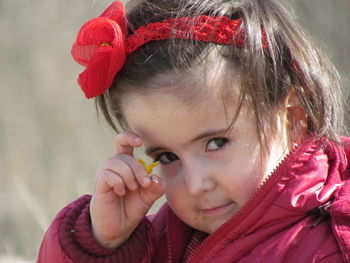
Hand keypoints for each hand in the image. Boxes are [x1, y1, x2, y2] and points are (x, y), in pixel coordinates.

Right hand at [90, 131, 165, 248]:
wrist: (119, 228)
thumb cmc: (132, 207)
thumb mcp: (149, 196)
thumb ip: (157, 186)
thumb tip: (155, 177)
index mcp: (125, 165)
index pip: (123, 143)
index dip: (129, 137)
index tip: (139, 142)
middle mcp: (113, 167)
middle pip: (124, 155)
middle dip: (138, 168)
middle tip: (145, 184)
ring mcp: (104, 175)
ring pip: (115, 162)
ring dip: (129, 175)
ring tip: (132, 188)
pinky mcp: (99, 186)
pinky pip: (107, 174)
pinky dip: (118, 182)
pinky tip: (121, 192)